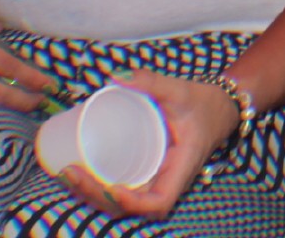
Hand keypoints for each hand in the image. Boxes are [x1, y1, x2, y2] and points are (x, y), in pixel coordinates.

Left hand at [61, 68, 240, 219]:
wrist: (219, 108)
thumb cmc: (203, 104)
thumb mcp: (180, 90)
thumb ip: (151, 82)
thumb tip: (114, 78)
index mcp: (181, 167)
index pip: (158, 202)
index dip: (132, 203)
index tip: (109, 187)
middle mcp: (166, 180)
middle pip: (130, 207)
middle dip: (96, 196)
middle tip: (69, 172)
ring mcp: (154, 179)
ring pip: (121, 202)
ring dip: (91, 195)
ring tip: (66, 174)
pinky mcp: (145, 172)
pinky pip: (121, 190)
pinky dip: (98, 188)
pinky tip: (77, 175)